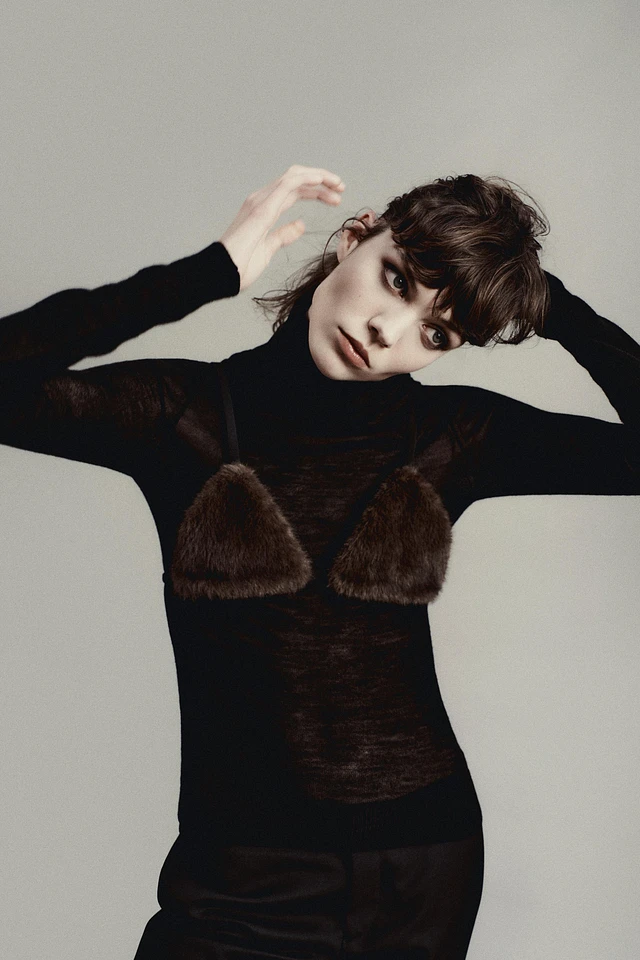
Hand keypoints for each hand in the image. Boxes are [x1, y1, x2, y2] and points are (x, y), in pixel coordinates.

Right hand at [219, 165, 344, 290]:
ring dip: (319, 177)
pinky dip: (307, 178)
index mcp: (264, 209)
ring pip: (294, 176)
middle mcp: (262, 199)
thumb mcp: (268, 249)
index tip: (336, 199)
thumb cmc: (240, 266)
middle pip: (297, 180)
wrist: (222, 274)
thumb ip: (283, 235)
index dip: (317, 191)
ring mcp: (261, 201)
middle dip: (322, 181)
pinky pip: (288, 184)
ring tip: (338, 185)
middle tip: (342, 188)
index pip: (295, 191)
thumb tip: (300, 225)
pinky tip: (322, 181)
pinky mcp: (262, 208)